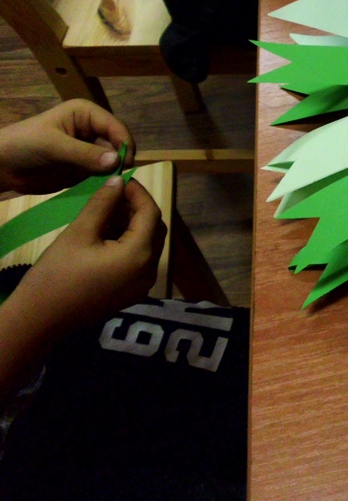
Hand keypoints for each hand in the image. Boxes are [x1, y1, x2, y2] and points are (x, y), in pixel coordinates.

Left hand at [0, 99, 134, 193]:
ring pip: (113, 159)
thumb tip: (117, 161)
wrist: (1, 167)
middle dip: (121, 158)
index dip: (124, 143)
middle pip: (118, 143)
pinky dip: (106, 180)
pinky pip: (103, 173)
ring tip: (114, 185)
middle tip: (120, 177)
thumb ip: (85, 154)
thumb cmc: (24, 145)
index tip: (125, 164)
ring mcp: (89, 149)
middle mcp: (92, 130)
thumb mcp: (53, 146)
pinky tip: (105, 188)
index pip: (115, 126)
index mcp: (86, 114)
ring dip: (115, 171)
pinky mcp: (85, 168)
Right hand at [0, 176, 163, 401]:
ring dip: (133, 225)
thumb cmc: (57, 274)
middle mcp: (149, 271)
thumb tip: (119, 180)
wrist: (39, 321)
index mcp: (140, 255)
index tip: (122, 179)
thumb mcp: (79, 232)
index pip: (151, 213)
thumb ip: (103, 204)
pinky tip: (107, 233)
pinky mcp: (131, 293)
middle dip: (137, 208)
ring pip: (148, 244)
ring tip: (108, 210)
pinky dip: (129, 242)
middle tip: (114, 193)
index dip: (138, 193)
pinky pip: (139, 260)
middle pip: (154, 229)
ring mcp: (142, 285)